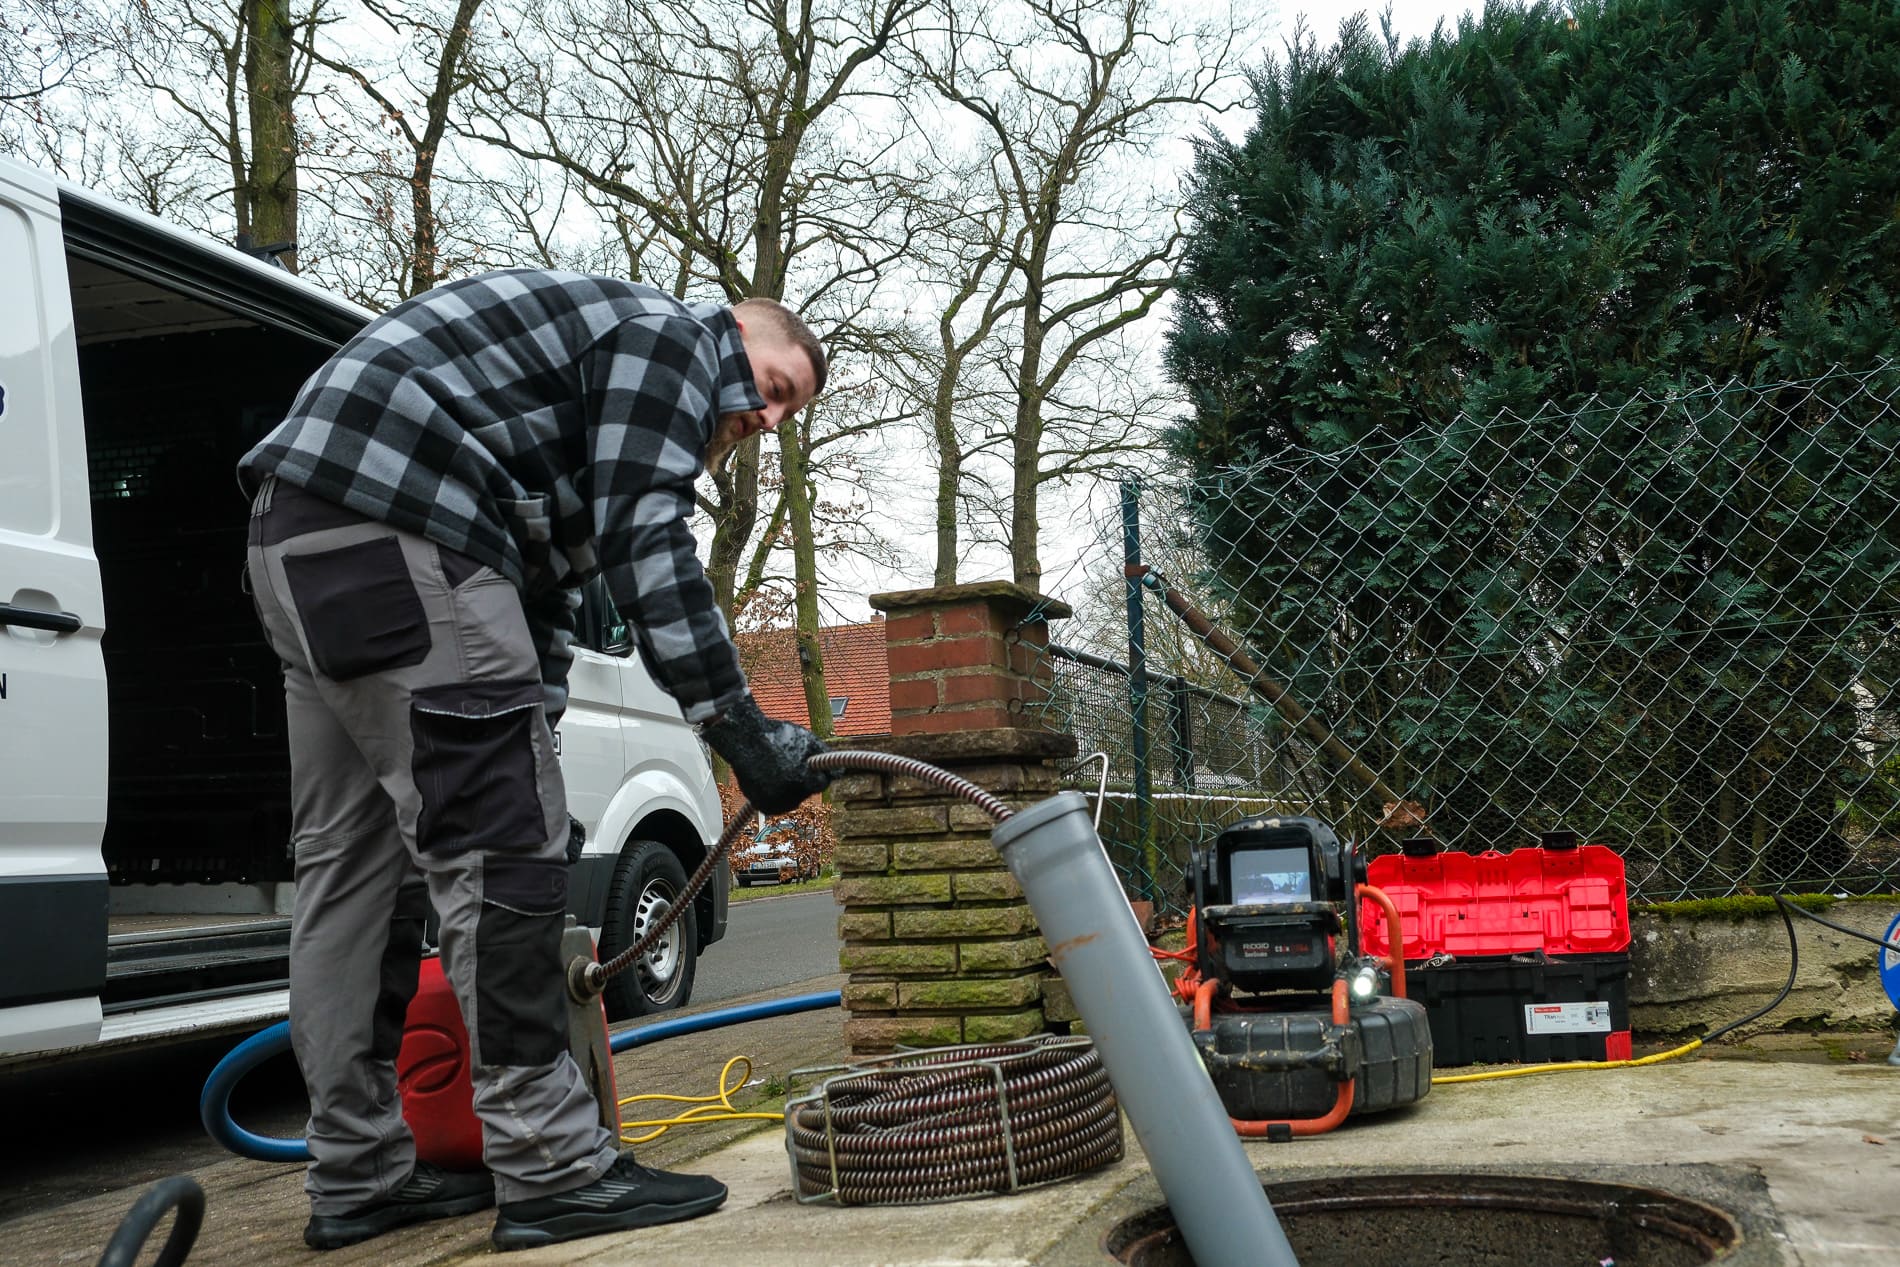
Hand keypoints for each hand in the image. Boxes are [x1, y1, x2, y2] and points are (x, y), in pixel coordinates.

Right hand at [702, 695, 830, 814]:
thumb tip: (840, 772)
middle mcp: (788, 797)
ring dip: (789, 788)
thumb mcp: (807, 740)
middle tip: (789, 762)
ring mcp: (774, 803)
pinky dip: (775, 794)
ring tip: (778, 768)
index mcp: (802, 781)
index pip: (822, 783)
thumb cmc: (777, 736)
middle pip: (806, 792)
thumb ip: (826, 757)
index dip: (817, 772)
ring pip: (791, 799)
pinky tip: (770, 777)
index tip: (809, 763)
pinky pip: (777, 802)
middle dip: (802, 780)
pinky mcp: (762, 806)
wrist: (744, 738)